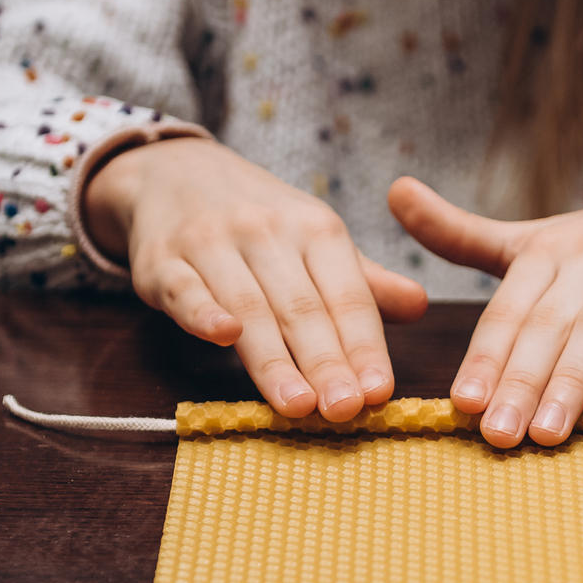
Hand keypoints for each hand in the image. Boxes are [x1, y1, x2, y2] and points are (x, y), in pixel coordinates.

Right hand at [85, 138, 427, 419]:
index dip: (364, 346)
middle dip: (327, 362)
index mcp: (316, 229)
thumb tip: (419, 306)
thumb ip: (361, 283)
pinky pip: (185, 287)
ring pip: (249, 307)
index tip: (380, 392)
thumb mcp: (315, 239)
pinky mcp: (163, 258)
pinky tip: (222, 338)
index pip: (347, 296)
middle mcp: (268, 231)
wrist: (175, 172)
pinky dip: (202, 311)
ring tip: (298, 405)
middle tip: (345, 410)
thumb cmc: (259, 222)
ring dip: (274, 359)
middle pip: (302, 307)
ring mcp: (213, 242)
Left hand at [389, 154, 582, 447]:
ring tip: (546, 433)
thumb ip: (464, 234)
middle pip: (547, 324)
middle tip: (495, 434)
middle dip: (519, 382)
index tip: (461, 403)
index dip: (485, 356)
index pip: (508, 310)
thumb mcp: (536, 238)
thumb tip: (393, 192)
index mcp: (545, 250)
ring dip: (569, 383)